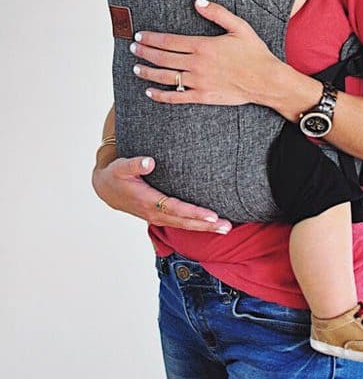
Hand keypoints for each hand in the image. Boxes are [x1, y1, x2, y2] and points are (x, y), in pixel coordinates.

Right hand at [92, 149, 232, 232]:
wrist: (106, 188)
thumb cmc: (116, 175)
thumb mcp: (121, 167)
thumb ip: (135, 163)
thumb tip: (149, 162)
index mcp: (148, 201)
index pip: (176, 209)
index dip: (194, 213)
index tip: (212, 215)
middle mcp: (155, 213)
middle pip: (184, 222)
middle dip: (206, 225)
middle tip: (227, 227)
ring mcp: (158, 217)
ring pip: (184, 225)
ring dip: (205, 227)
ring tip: (226, 228)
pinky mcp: (160, 216)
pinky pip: (181, 223)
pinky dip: (196, 224)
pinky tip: (211, 224)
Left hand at [130, 0, 282, 105]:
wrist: (266, 80)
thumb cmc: (255, 53)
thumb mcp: (239, 26)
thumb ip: (217, 13)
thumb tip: (198, 2)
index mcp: (204, 46)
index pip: (169, 41)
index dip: (151, 39)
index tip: (140, 36)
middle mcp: (197, 64)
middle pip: (163, 58)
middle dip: (145, 52)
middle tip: (133, 48)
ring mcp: (198, 82)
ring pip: (166, 77)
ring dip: (148, 72)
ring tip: (136, 67)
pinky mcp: (203, 96)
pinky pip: (177, 97)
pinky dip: (161, 95)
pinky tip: (150, 92)